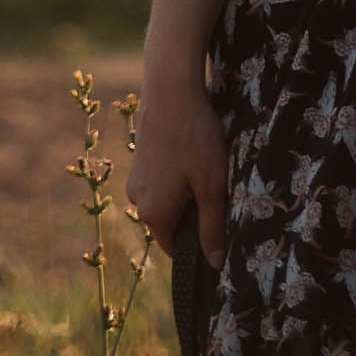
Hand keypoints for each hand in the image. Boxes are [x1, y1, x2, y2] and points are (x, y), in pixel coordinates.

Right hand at [129, 74, 228, 267]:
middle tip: (217, 187)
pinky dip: (177, 172)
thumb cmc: (195, 139)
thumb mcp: (212, 185)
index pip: (176, 248)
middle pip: (171, 222)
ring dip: (186, 190)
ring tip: (206, 164)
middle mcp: (137, 202)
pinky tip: (193, 150)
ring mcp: (136, 178)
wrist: (170, 90)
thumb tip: (216, 265)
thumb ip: (213, 227)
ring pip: (166, 198)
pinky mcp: (140, 158)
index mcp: (154, 215)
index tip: (219, 224)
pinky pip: (161, 178)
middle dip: (193, 212)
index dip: (199, 242)